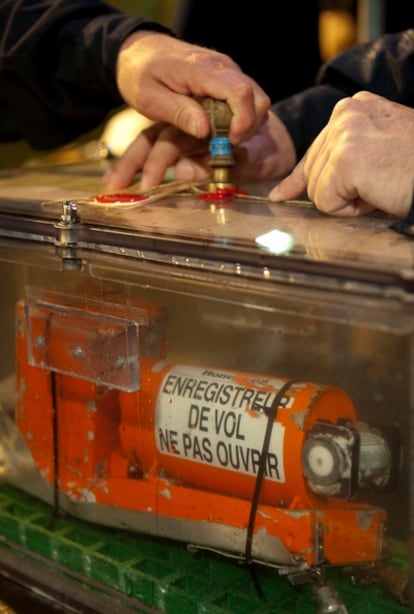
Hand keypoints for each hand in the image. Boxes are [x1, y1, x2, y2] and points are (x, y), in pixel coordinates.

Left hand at [104, 30, 270, 188]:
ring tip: (220, 141)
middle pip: (257, 99)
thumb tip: (205, 130)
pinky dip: (239, 120)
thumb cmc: (140, 74)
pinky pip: (245, 102)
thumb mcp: (148, 98)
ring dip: (244, 126)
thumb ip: (178, 112)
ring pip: (256, 102)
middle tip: (224, 146)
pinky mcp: (226, 81)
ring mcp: (227, 72)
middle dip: (247, 128)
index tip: (228, 142)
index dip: (242, 122)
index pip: (240, 92)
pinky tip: (219, 132)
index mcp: (203, 70)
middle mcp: (223, 67)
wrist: (139, 51)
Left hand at [269, 91, 413, 217]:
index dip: (301, 178)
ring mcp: (345, 135)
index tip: (282, 193)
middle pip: (311, 172)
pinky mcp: (347, 160)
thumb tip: (284, 190)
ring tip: (381, 185)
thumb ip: (332, 162)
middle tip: (377, 183)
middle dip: (336, 190)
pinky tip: (377, 193)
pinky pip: (326, 202)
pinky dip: (349, 209)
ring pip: (317, 190)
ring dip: (347, 200)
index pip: (314, 151)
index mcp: (352, 109)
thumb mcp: (372, 153)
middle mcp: (345, 114)